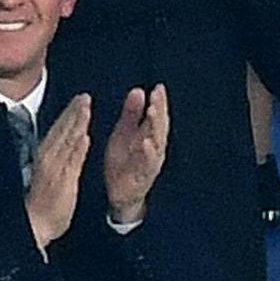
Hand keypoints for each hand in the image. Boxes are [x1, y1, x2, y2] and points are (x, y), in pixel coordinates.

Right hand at [25, 92, 91, 252]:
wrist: (35, 225)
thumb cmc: (42, 202)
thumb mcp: (49, 175)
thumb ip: (58, 158)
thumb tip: (68, 142)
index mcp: (46, 157)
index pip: (58, 131)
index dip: (69, 114)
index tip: (79, 100)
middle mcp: (49, 159)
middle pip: (62, 131)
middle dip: (74, 112)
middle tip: (85, 96)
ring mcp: (55, 170)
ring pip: (67, 142)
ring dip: (76, 124)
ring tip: (86, 107)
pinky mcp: (62, 182)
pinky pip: (71, 162)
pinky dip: (77, 148)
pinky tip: (85, 136)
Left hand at [103, 84, 168, 224]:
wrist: (119, 193)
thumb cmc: (124, 161)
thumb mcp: (124, 133)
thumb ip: (131, 114)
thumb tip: (139, 90)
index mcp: (149, 136)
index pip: (157, 116)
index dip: (159, 102)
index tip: (158, 87)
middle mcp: (154, 149)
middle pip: (160, 127)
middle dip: (160, 110)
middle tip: (157, 96)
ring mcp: (150, 163)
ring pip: (157, 143)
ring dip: (156, 128)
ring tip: (152, 112)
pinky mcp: (143, 177)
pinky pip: (148, 164)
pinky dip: (148, 153)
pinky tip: (146, 142)